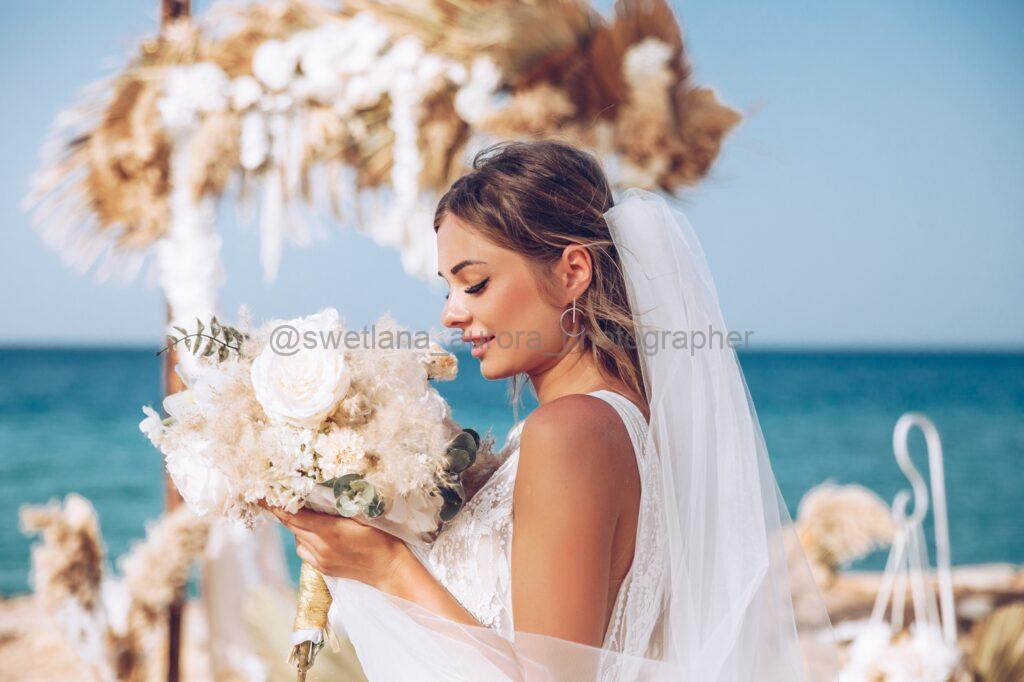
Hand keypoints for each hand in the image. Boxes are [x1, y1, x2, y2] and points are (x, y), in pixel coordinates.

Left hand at [265, 503, 412, 592]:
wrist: (389, 569)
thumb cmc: (382, 538)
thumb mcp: (364, 516)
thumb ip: (340, 506)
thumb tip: (320, 493)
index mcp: (330, 531)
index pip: (294, 516)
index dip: (276, 506)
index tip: (261, 496)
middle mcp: (320, 547)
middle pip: (292, 526)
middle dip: (282, 511)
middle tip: (274, 496)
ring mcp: (320, 560)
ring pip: (297, 538)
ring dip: (296, 525)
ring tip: (303, 514)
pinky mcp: (323, 569)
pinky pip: (304, 550)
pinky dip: (304, 539)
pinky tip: (316, 533)